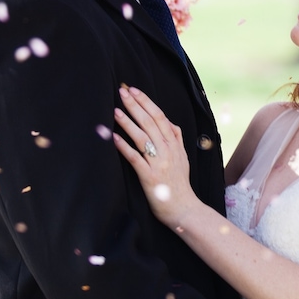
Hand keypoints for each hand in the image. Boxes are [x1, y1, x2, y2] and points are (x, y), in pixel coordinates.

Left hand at [113, 86, 198, 227]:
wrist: (184, 208)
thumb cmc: (180, 184)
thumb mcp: (183, 158)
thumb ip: (177, 139)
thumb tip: (170, 123)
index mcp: (174, 145)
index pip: (160, 117)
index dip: (146, 102)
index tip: (134, 90)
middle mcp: (168, 151)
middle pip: (150, 123)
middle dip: (135, 105)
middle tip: (122, 92)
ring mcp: (159, 163)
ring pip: (143, 137)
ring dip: (128, 123)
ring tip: (116, 110)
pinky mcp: (149, 177)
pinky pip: (135, 158)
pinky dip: (125, 147)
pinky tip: (114, 138)